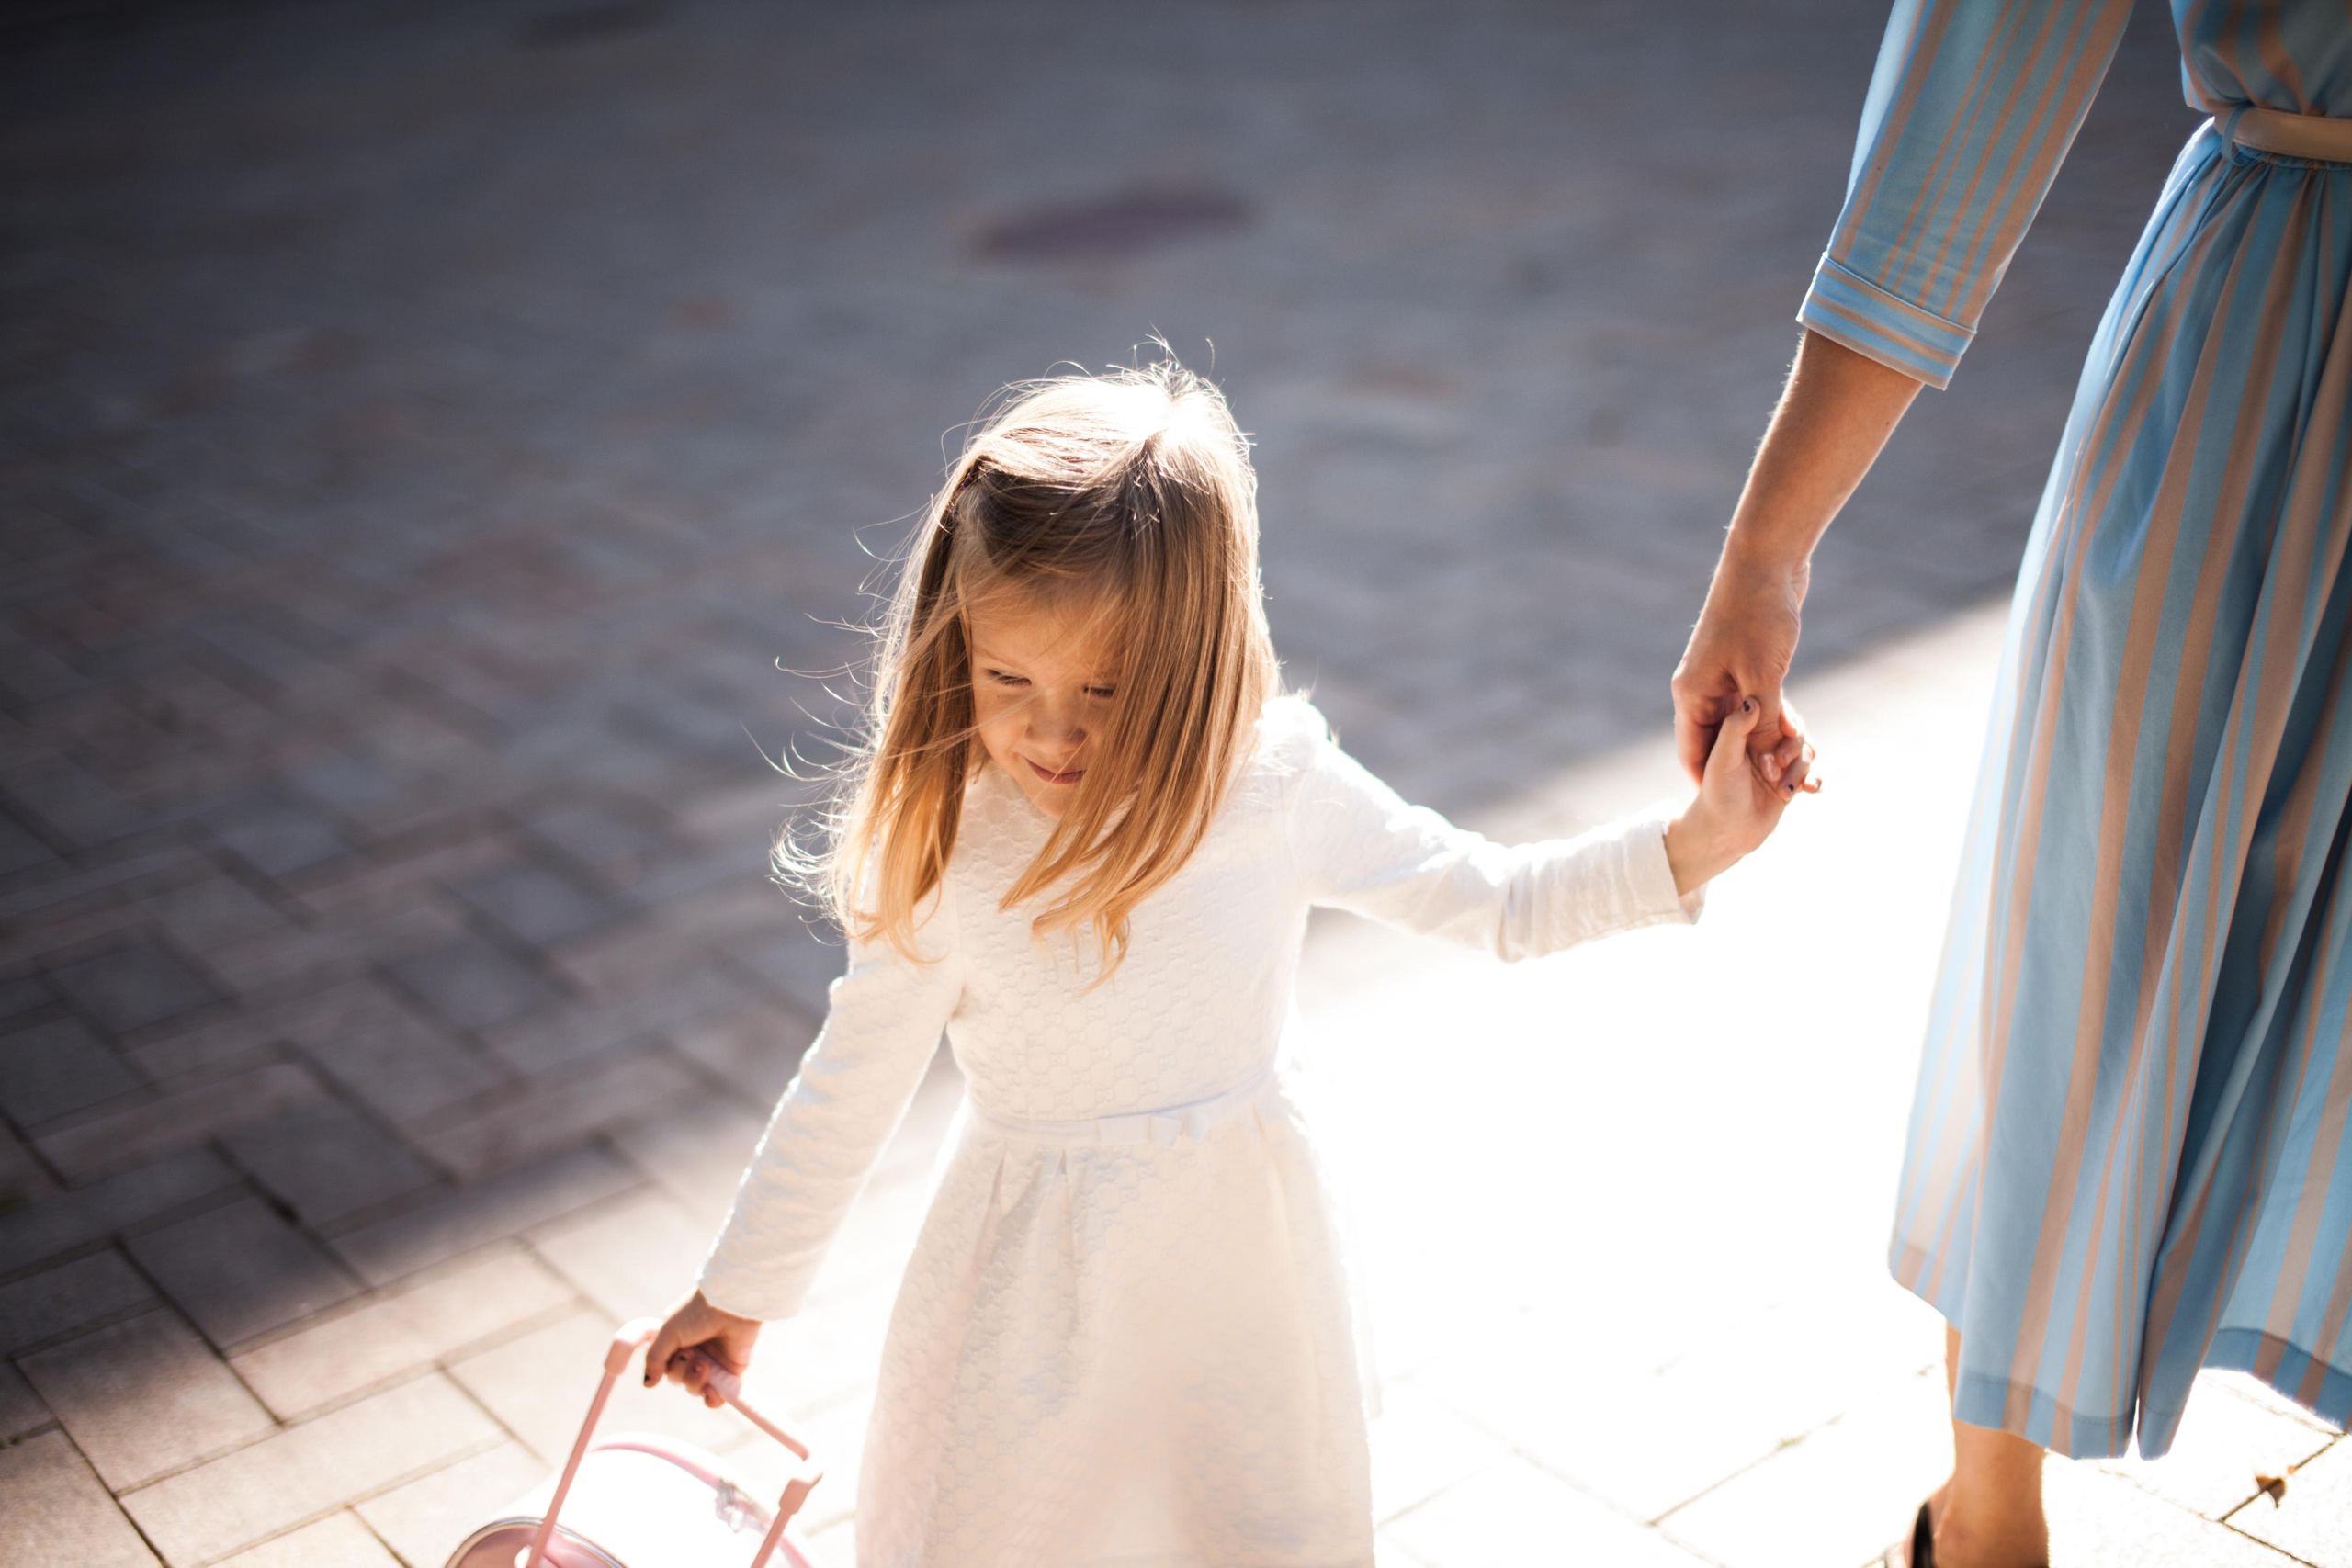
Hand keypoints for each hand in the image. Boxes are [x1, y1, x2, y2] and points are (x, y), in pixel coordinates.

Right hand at [643, 1289, 762, 1409]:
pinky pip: (718, 1394)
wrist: (732, 1305)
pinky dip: (712, 1399)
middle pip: (679, 1379)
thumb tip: (648, 1383)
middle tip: (692, 1356)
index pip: (666, 1366)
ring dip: (695, 1382)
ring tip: (704, 1366)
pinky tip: (710, 1393)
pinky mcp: (731, 1370)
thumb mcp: (669, 1332)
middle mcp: (695, 1352)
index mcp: (678, 1341)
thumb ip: (655, 1358)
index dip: (669, 1367)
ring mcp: (713, 1361)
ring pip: (695, 1388)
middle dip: (682, 1373)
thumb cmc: (698, 1312)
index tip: (678, 1353)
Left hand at [1664, 694, 1814, 894]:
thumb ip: (1734, 729)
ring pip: (1805, 753)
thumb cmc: (1717, 794)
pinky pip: (1811, 774)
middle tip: (1773, 770)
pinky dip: (1813, 780)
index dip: (1786, 718)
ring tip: (1783, 790)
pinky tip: (1809, 789)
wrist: (1725, 832)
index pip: (1773, 712)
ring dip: (1799, 770)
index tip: (1788, 730)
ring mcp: (1778, 763)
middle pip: (1795, 731)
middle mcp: (1762, 744)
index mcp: (1744, 731)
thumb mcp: (1723, 759)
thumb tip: (1753, 701)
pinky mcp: (1788, 782)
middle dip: (1792, 749)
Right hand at [1672, 544, 1813, 789]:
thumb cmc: (1758, 615)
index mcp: (1692, 694)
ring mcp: (1723, 677)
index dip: (1709, 783)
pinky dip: (1779, 720)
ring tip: (1800, 768)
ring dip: (1772, 744)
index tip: (1731, 813)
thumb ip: (1763, 726)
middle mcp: (1703, 689)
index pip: (1692, 752)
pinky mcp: (1745, 665)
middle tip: (1781, 794)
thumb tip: (1768, 767)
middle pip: (1722, 743)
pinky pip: (1760, 705)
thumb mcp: (1763, 678)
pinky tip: (1802, 735)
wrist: (1768, 561)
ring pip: (1746, 725)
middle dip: (1751, 767)